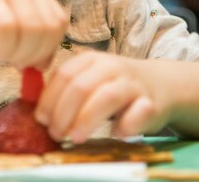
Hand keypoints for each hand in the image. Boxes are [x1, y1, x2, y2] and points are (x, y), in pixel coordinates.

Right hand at [0, 0, 67, 68]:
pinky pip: (6, 28)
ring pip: (32, 30)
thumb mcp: (6, 14)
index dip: (50, 49)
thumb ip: (25, 35)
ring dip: (19, 54)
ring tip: (2, 57)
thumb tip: (40, 65)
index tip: (32, 63)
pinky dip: (3, 47)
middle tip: (15, 64)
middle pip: (49, 30)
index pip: (60, 24)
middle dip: (35, 55)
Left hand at [35, 52, 168, 142]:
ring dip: (87, 119)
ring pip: (107, 96)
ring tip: (75, 138)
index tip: (41, 119)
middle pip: (81, 86)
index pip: (64, 74)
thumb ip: (67, 90)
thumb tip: (38, 113)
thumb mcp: (89, 80)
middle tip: (55, 133)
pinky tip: (115, 134)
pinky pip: (138, 113)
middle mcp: (111, 67)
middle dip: (63, 112)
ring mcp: (132, 84)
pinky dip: (125, 125)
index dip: (49, 98)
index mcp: (91, 60)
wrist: (161, 85)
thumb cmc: (115, 87)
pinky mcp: (152, 103)